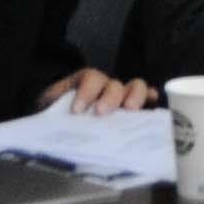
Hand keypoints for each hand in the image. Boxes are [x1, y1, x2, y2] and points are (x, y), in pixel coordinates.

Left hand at [33, 67, 157, 113]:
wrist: (57, 123)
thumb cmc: (56, 117)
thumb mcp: (50, 112)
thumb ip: (53, 114)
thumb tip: (52, 125)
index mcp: (84, 83)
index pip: (91, 78)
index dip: (86, 92)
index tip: (77, 111)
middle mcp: (106, 87)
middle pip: (114, 84)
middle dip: (110, 96)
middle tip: (102, 113)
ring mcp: (122, 98)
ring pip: (135, 87)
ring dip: (134, 97)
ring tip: (131, 111)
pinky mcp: (133, 112)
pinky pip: (147, 101)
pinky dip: (151, 100)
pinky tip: (154, 105)